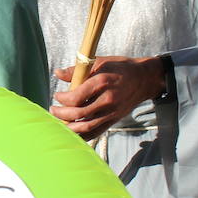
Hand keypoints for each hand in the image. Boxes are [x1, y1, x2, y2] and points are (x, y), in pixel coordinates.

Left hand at [50, 55, 166, 138]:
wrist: (144, 79)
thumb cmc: (120, 68)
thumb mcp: (99, 62)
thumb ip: (76, 70)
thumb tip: (57, 74)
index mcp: (102, 83)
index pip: (76, 98)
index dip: (62, 99)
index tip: (57, 96)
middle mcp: (107, 100)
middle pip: (79, 114)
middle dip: (61, 114)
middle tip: (53, 110)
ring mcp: (112, 112)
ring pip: (86, 127)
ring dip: (69, 127)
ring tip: (59, 121)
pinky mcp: (114, 120)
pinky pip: (96, 132)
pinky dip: (82, 135)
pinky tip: (72, 132)